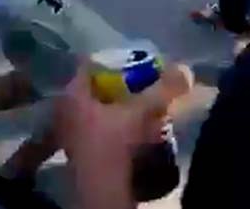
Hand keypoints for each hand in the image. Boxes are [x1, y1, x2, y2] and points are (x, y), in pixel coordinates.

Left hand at [55, 62, 192, 208]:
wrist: (101, 188)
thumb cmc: (112, 142)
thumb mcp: (139, 112)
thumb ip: (160, 90)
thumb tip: (184, 70)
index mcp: (72, 94)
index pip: (89, 66)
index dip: (112, 61)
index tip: (133, 62)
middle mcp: (65, 110)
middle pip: (95, 90)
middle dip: (119, 88)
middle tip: (141, 85)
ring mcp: (69, 133)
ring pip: (98, 113)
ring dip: (119, 110)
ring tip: (143, 109)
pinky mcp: (79, 153)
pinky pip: (99, 132)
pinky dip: (116, 129)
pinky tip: (135, 132)